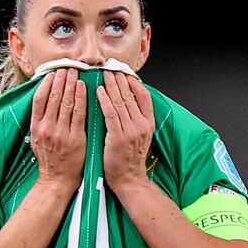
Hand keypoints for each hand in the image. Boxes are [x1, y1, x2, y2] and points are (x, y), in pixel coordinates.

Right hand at [30, 68, 86, 191]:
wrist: (57, 178)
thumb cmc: (49, 158)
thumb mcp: (37, 138)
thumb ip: (39, 120)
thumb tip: (43, 99)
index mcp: (35, 127)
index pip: (39, 98)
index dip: (47, 83)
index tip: (53, 72)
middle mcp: (46, 128)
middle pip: (53, 97)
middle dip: (61, 79)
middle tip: (67, 67)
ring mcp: (61, 133)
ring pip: (66, 102)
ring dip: (71, 84)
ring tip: (76, 72)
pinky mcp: (75, 137)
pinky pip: (79, 113)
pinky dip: (80, 98)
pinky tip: (83, 87)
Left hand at [95, 70, 155, 192]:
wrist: (129, 179)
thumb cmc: (130, 159)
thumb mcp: (140, 136)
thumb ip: (136, 119)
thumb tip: (127, 102)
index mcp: (148, 123)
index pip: (144, 96)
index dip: (133, 82)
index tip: (124, 72)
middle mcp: (142, 125)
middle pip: (130, 95)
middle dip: (119, 79)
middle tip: (110, 67)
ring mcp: (131, 131)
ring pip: (120, 102)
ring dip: (111, 85)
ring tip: (103, 74)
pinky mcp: (118, 137)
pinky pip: (111, 114)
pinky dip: (105, 101)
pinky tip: (99, 91)